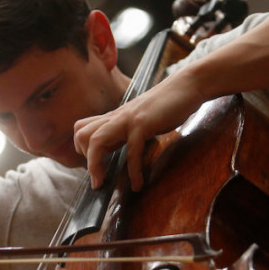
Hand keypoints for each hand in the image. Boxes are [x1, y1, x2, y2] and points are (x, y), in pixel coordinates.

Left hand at [74, 70, 205, 190]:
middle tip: (98, 177)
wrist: (187, 85)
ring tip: (103, 184)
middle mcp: (116, 117)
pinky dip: (133, 172)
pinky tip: (138, 184)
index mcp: (114, 117)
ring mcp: (128, 119)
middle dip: (85, 159)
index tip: (95, 167)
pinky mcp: (143, 124)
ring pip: (96, 140)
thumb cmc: (167, 105)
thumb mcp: (140, 118)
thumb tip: (121, 148)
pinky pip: (132, 152)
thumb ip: (127, 130)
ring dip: (96, 167)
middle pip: (81, 134)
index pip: (82, 130)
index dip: (83, 150)